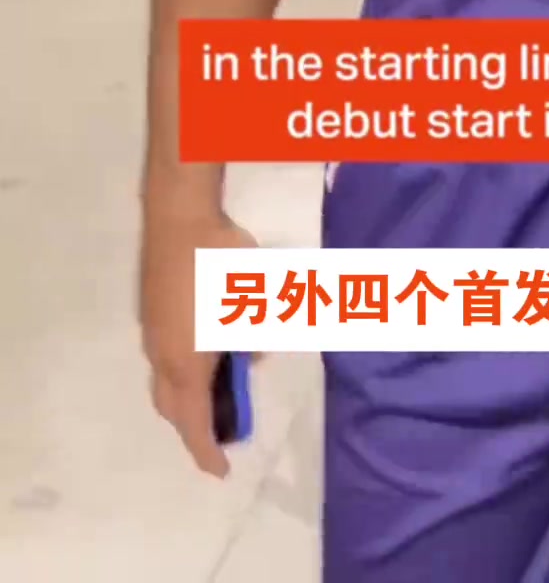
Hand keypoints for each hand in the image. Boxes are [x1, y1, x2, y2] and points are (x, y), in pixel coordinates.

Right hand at [139, 202, 256, 476]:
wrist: (179, 215)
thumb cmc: (218, 261)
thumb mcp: (255, 300)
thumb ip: (259, 335)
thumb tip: (254, 352)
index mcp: (187, 362)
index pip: (193, 422)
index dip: (206, 450)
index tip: (220, 471)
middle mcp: (163, 354)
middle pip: (174, 405)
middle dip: (195, 424)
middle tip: (220, 430)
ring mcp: (153, 330)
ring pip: (168, 377)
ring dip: (191, 389)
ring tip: (225, 380)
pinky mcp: (152, 308)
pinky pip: (167, 350)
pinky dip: (186, 362)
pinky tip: (211, 341)